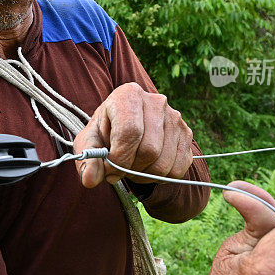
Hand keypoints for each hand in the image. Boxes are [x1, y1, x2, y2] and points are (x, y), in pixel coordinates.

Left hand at [72, 82, 192, 187]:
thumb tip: (89, 180)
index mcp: (129, 94)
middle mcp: (156, 102)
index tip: (109, 169)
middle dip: (131, 169)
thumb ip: (87, 160)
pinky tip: (147, 168)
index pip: (130, 131)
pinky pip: (178, 169)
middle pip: (149, 150)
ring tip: (132, 168)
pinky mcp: (186, 134)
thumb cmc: (106, 133)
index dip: (118, 158)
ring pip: (163, 163)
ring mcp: (175, 118)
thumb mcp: (90, 142)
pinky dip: (160, 178)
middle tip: (119, 170)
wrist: (126, 128)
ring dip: (144, 175)